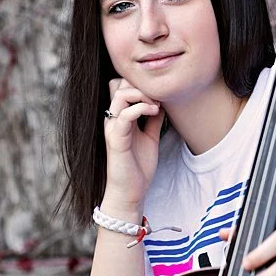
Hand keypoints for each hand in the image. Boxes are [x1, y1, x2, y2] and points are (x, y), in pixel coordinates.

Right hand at [101, 74, 162, 211]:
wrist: (131, 191)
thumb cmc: (138, 167)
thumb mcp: (150, 137)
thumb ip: (153, 119)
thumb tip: (163, 102)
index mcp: (120, 119)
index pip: (123, 87)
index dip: (140, 84)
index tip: (158, 94)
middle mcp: (113, 120)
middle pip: (120, 85)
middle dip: (142, 85)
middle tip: (159, 97)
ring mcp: (113, 129)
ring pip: (121, 95)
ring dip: (142, 94)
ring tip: (156, 104)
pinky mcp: (116, 139)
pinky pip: (125, 114)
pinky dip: (141, 108)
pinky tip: (154, 112)